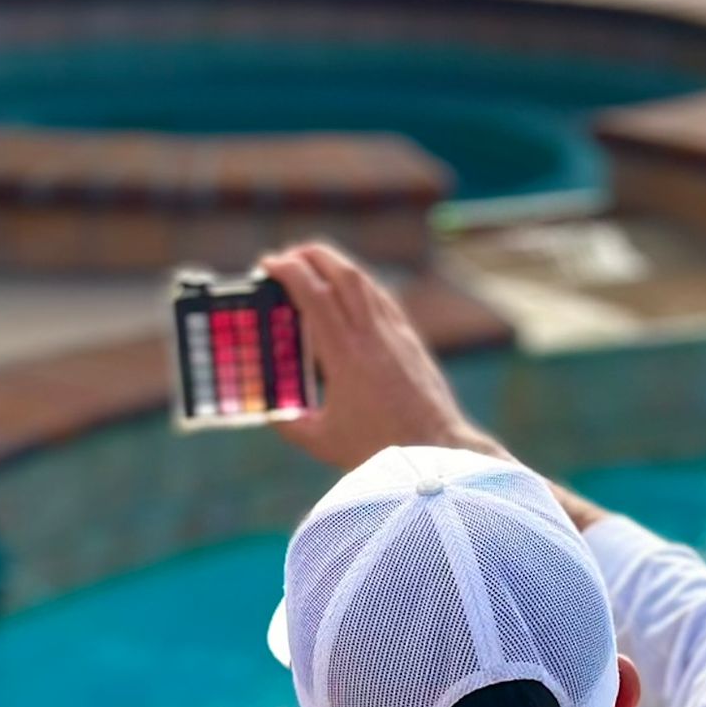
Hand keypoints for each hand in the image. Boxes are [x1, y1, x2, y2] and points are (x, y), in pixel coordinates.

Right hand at [259, 242, 498, 475]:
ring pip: (364, 281)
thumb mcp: (324, 442)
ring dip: (336, 265)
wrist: (436, 451)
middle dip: (310, 255)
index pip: (314, 293)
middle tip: (288, 257)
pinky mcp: (411, 340)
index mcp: (345, 355)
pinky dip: (360, 286)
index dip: (289, 270)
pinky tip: (350, 294)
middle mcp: (372, 335)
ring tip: (315, 269)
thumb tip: (271, 414)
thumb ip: (291, 425)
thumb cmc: (380, 451)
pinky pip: (382, 298)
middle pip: (341, 272)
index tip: (269, 264)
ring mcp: (395, 334)